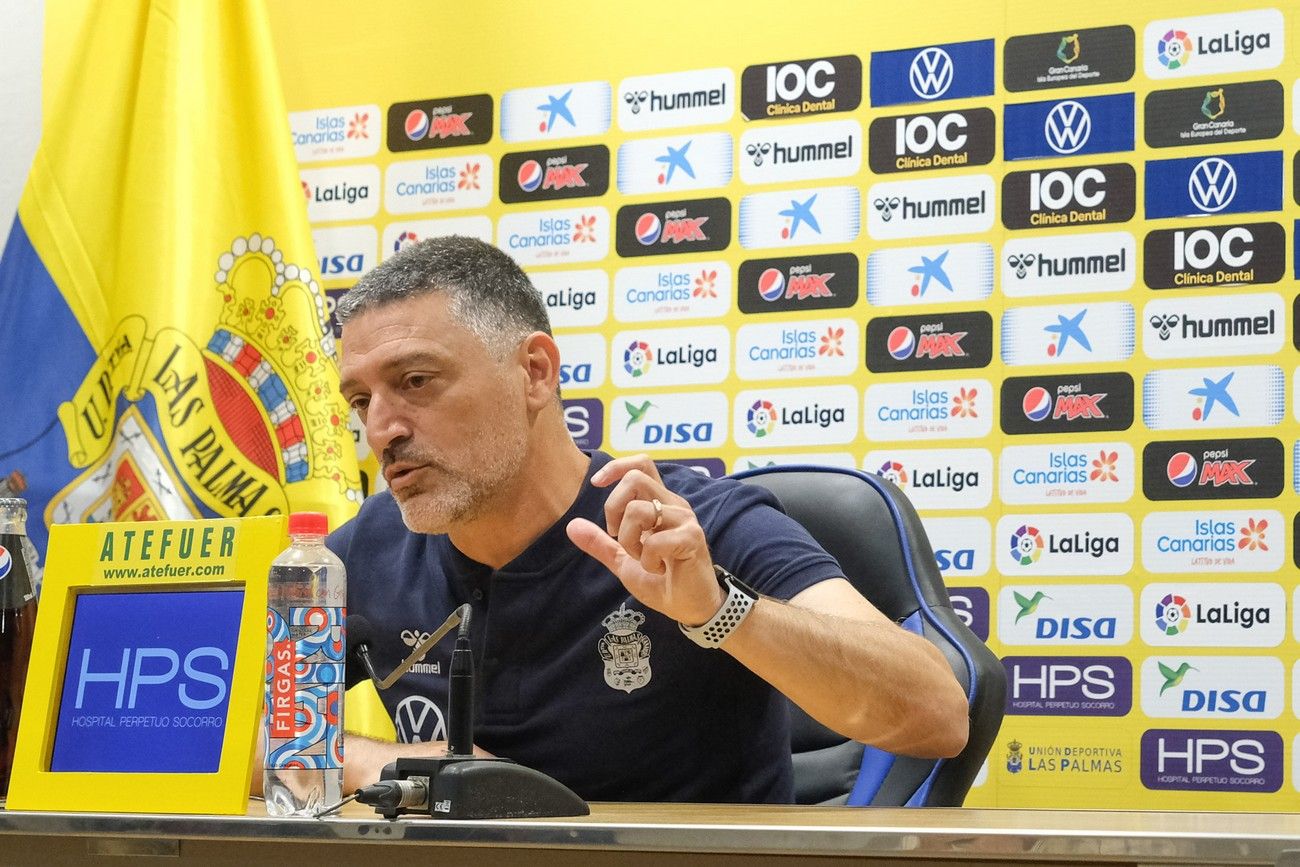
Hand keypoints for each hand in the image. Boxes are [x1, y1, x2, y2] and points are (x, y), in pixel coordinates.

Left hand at [566, 454, 725, 625]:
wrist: (692, 607)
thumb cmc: (664, 581)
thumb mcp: (624, 561)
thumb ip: (601, 543)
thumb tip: (571, 525)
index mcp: (660, 504)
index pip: (642, 465)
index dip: (616, 467)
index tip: (597, 484)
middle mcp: (673, 505)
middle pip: (635, 479)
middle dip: (613, 508)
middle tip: (618, 537)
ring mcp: (684, 520)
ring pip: (638, 510)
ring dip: (629, 540)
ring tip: (643, 559)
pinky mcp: (692, 538)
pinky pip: (654, 540)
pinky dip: (647, 560)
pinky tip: (659, 569)